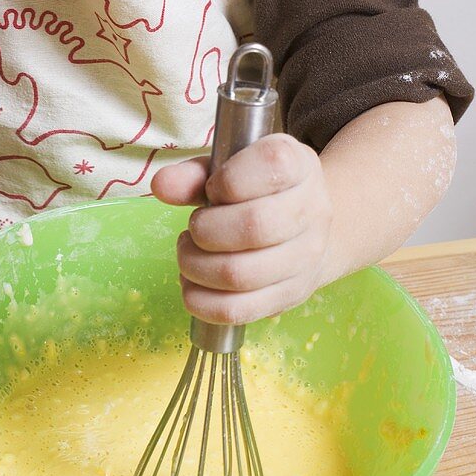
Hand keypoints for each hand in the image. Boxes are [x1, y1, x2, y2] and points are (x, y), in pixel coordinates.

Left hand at [151, 134, 332, 324]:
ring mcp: (306, 257)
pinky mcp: (291, 295)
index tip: (214, 189)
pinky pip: (239, 310)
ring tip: (189, 253)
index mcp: (299, 165)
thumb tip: (162, 186)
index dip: (229, 180)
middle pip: (254, 226)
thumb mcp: (229, 169)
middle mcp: (312, 210)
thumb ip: (193, 175)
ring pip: (240, 274)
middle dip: (205, 229)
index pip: (271, 166)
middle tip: (194, 228)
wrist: (310, 226)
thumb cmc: (260, 191)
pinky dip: (202, 302)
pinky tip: (193, 284)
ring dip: (196, 266)